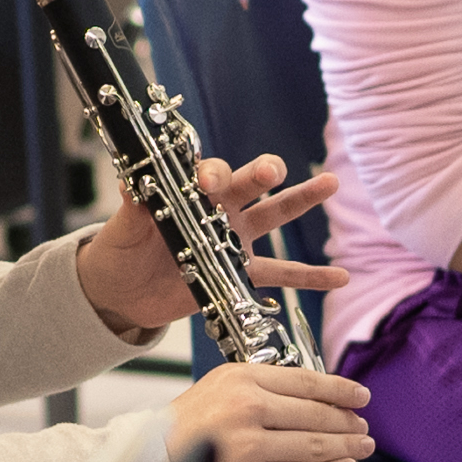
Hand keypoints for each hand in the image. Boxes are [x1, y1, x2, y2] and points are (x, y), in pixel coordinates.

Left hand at [79, 156, 334, 333]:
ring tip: (330, 184)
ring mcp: (233, 240)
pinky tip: (341, 276)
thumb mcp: (122, 230)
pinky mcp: (239, 274)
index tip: (208, 180)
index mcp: (190, 193)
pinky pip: (281, 275)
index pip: (208, 173)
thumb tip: (132, 181)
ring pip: (274, 216)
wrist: (122, 291)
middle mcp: (218, 210)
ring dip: (301, 201)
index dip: (211, 173)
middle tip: (272, 170)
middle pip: (249, 182)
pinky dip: (311, 277)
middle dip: (263, 172)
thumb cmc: (120, 252)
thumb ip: (134, 208)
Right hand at [162, 354, 371, 461]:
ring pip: (314, 445)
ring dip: (346, 448)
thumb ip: (259, 389)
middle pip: (316, 414)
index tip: (360, 396)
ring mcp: (251, 444)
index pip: (306, 381)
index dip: (340, 390)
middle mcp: (248, 406)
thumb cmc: (182, 429)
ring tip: (361, 448)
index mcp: (241, 378)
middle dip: (347, 423)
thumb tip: (312, 398)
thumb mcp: (217, 389)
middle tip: (362, 428)